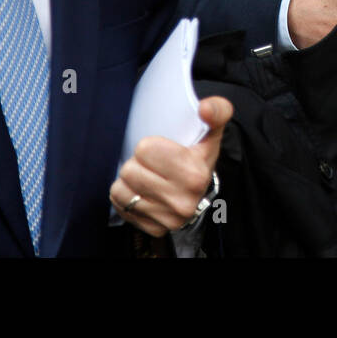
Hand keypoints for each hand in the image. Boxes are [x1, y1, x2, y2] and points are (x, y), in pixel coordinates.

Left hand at [110, 96, 232, 238]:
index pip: (144, 149)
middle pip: (130, 170)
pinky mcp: (153, 229)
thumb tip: (205, 108)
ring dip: (129, 181)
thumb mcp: (211, 132)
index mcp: (194, 173)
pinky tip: (142, 192)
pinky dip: (126, 196)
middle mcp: (182, 201)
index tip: (163, 150)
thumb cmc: (198, 158)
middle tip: (154, 165)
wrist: (200, 193)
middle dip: (137, 164)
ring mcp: (167, 219)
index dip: (150, 145)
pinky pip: (120, 205)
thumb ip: (217, 110)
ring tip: (146, 177)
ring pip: (121, 189)